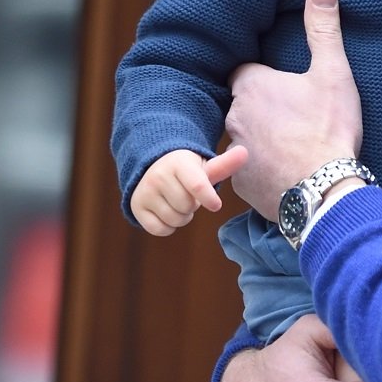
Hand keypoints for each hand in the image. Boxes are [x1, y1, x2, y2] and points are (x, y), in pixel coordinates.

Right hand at [129, 146, 246, 235]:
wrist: (153, 168)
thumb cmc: (187, 170)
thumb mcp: (204, 165)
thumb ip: (225, 164)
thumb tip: (245, 152)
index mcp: (179, 163)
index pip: (196, 184)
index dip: (208, 197)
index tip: (216, 205)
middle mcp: (158, 176)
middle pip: (188, 206)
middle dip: (193, 205)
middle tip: (188, 195)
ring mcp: (145, 192)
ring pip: (174, 219)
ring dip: (182, 216)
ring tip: (178, 202)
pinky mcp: (136, 207)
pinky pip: (159, 229)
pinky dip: (168, 227)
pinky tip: (167, 212)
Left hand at [225, 0, 363, 221]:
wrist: (323, 189)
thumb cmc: (327, 128)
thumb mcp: (333, 73)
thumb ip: (324, 30)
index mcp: (251, 86)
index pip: (244, 72)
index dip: (263, 76)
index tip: (282, 83)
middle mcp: (234, 117)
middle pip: (242, 105)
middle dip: (261, 108)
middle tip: (292, 114)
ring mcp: (235, 152)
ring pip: (243, 138)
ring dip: (260, 139)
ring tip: (290, 144)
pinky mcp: (241, 184)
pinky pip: (248, 170)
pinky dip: (263, 169)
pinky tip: (287, 170)